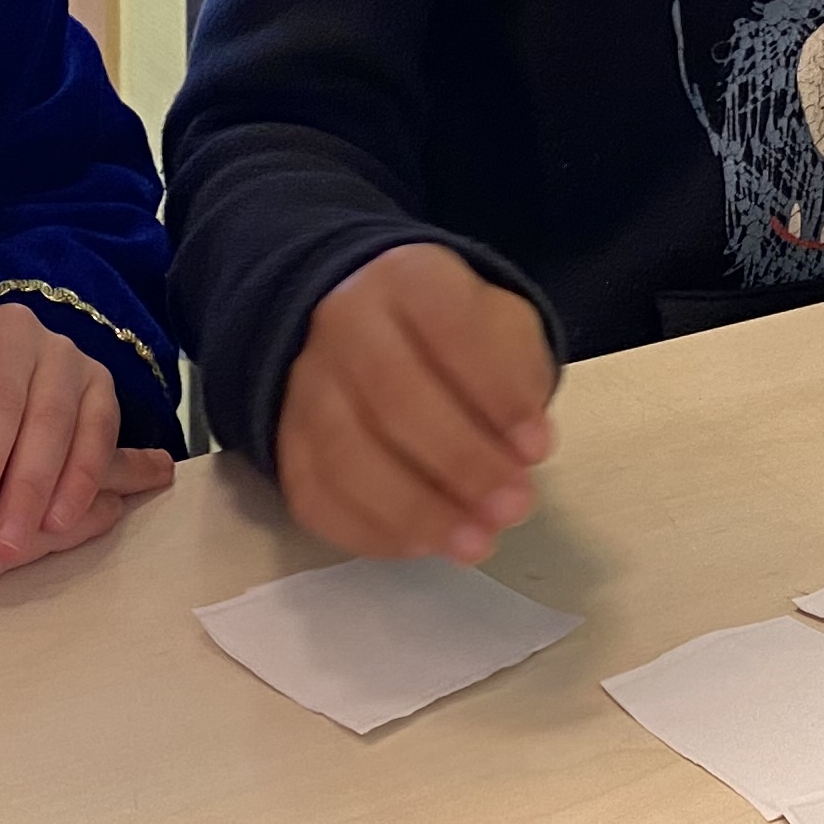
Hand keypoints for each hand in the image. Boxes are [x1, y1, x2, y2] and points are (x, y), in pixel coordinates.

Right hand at [275, 242, 557, 561]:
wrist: (363, 335)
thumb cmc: (452, 341)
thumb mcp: (502, 329)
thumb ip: (517, 378)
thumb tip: (520, 453)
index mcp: (406, 279)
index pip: (449, 326)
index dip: (496, 393)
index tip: (538, 449)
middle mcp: (341, 323)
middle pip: (392, 395)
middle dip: (461, 461)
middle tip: (514, 506)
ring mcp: (303, 386)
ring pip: (345, 454)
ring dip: (416, 510)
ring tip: (476, 543)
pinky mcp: (286, 445)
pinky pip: (316, 496)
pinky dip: (373, 532)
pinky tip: (425, 545)